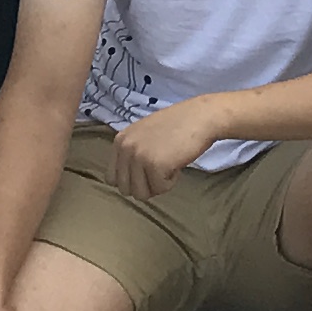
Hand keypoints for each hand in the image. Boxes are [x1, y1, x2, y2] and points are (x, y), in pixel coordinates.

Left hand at [109, 101, 223, 201]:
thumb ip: (132, 153)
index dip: (131, 181)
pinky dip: (171, 182)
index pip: (111, 178)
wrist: (200, 117)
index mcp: (120, 141)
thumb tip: (127, 181)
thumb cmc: (177, 126)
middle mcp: (125, 148)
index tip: (147, 172)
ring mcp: (139, 156)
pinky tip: (176, 164)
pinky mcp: (155, 165)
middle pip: (125, 189)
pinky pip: (160, 189)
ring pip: (141, 194)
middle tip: (160, 170)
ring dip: (157, 185)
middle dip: (144, 186)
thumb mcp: (144, 135)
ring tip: (168, 165)